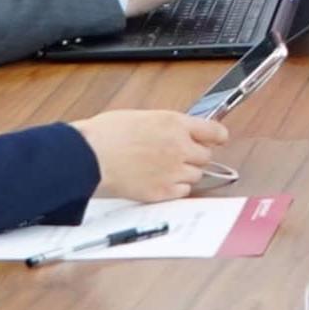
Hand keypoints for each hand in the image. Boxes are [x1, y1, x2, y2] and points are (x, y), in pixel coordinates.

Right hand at [76, 108, 231, 200]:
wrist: (89, 157)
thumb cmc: (106, 134)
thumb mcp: (142, 117)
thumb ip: (166, 126)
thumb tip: (177, 131)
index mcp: (174, 123)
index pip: (214, 131)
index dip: (218, 136)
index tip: (219, 138)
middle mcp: (179, 147)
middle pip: (206, 156)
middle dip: (196, 155)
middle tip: (181, 156)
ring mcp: (173, 171)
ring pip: (196, 175)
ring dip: (185, 172)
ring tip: (165, 169)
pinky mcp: (163, 192)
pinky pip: (183, 192)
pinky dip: (176, 189)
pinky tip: (161, 182)